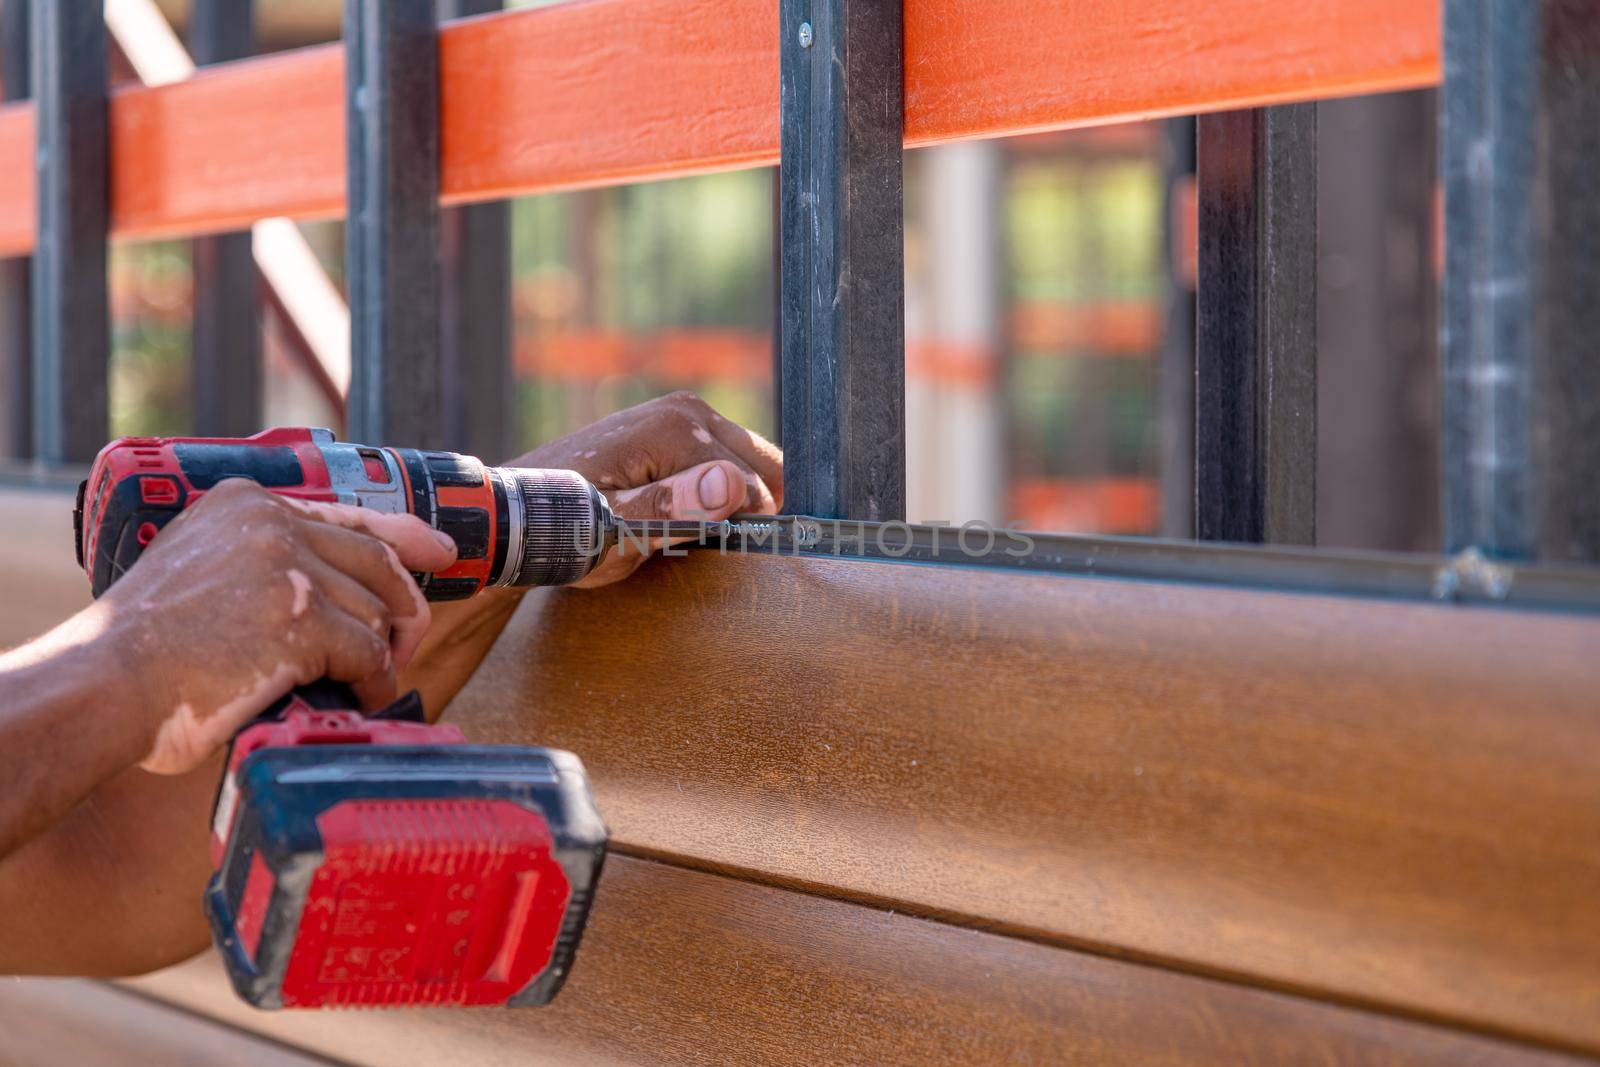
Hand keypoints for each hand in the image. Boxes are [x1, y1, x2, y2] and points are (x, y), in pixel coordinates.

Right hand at [99, 479, 456, 774]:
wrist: (103, 685)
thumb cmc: (140, 652)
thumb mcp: (196, 571)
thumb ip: (254, 564)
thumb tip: (327, 592)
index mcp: (244, 504)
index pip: (347, 515)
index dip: (405, 536)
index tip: (439, 551)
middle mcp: (271, 523)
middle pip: (377, 562)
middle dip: (404, 607)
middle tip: (408, 645)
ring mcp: (289, 567)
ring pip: (373, 613)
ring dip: (377, 655)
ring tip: (360, 684)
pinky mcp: (304, 617)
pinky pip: (369, 655)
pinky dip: (373, 684)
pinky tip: (360, 699)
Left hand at [516, 391, 783, 586]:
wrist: (516, 511)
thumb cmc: (562, 527)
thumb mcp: (615, 531)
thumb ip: (674, 508)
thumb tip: (730, 485)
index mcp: (680, 428)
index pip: (756, 489)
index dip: (739, 531)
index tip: (698, 551)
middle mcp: (687, 409)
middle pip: (763, 469)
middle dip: (743, 510)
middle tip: (695, 543)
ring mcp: (681, 412)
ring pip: (749, 465)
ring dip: (733, 502)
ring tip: (686, 529)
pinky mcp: (674, 424)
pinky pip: (725, 460)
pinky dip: (720, 490)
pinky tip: (684, 513)